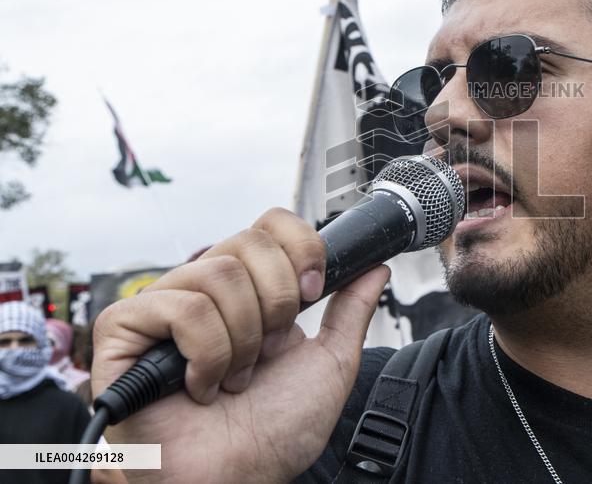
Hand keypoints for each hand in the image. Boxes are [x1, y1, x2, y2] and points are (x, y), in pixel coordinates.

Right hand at [91, 208, 388, 482]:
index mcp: (251, 290)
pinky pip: (180, 307)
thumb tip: (375, 268)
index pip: (271, 224)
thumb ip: (351, 312)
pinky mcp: (124, 329)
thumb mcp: (331, 365)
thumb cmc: (274, 435)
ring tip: (233, 378)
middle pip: (249, 241)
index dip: (299, 249)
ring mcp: (164, 306)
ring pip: (219, 274)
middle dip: (276, 303)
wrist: (235, 482)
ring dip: (242, 340)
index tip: (313, 294)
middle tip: (268, 351)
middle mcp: (207, 289)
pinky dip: (206, 353)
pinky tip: (200, 386)